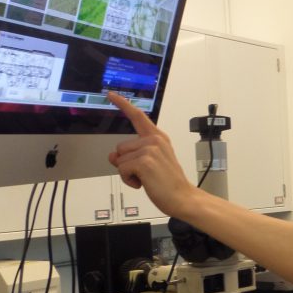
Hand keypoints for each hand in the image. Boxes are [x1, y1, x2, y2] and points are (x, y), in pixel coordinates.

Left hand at [106, 92, 197, 217]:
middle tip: (145, 174)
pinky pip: (122, 169)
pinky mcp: (144, 161)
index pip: (138, 116)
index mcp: (158, 138)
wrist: (182, 197)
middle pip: (121, 147)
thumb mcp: (148, 165)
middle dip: (126, 163)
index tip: (111, 95)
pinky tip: (143, 184)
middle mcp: (154, 140)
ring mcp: (150, 149)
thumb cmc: (168, 184)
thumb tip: (112, 156)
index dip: (123, 104)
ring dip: (128, 173)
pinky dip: (128, 180)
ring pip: (120, 159)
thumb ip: (131, 156)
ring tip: (146, 179)